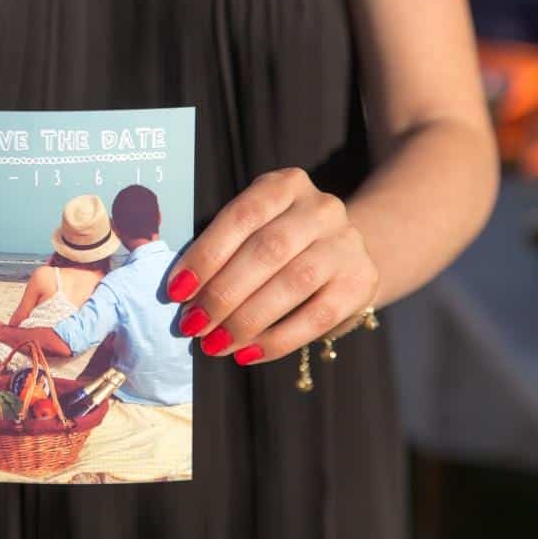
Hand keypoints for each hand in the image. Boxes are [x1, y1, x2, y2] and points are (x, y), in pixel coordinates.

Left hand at [165, 168, 378, 364]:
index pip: (241, 217)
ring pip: (294, 282)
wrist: (341, 255)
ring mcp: (346, 244)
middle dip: (223, 293)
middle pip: (267, 250)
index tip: (176, 290)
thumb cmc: (278, 246)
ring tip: (214, 343)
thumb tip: (182, 294)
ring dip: (246, 319)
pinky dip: (277, 340)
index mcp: (285, 186)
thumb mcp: (252, 232)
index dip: (206, 255)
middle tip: (192, 324)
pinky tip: (247, 353)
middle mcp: (321, 208)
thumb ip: (222, 253)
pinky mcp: (361, 282)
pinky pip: (317, 316)